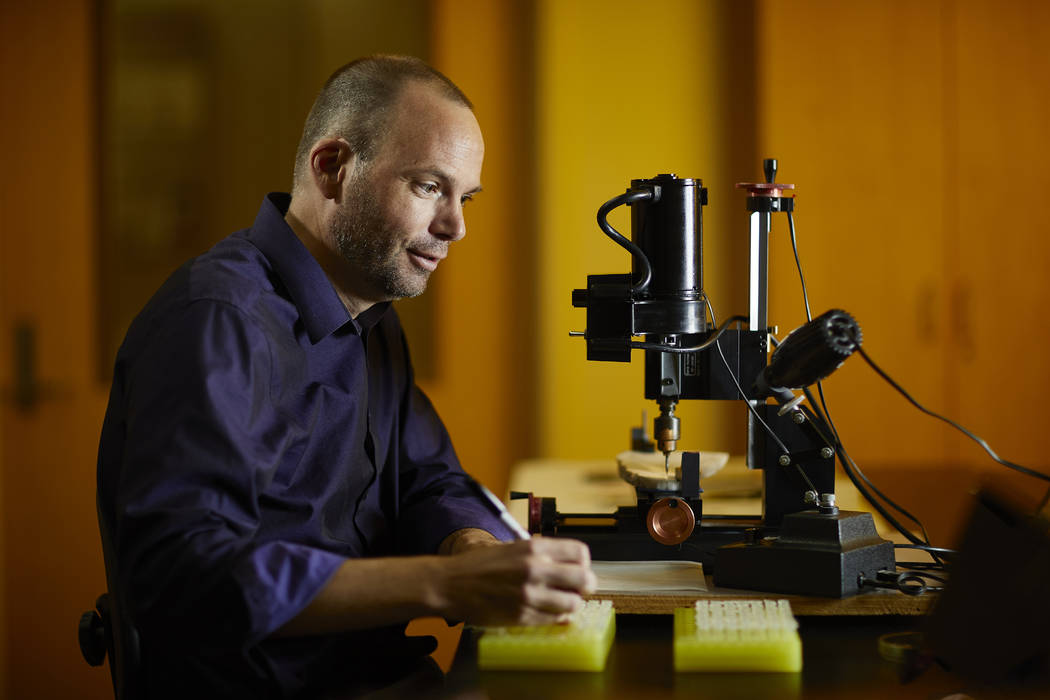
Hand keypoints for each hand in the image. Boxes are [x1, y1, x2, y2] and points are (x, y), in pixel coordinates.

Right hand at [433, 537, 597, 625]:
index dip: (583, 563)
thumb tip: (567, 565)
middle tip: (578, 589)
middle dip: (585, 586)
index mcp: (534, 547)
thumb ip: (540, 554)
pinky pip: (554, 620)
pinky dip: (556, 617)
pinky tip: (547, 611)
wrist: (451, 583)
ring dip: (571, 604)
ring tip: (560, 602)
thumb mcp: (512, 547)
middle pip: (584, 579)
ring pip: (573, 604)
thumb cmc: (478, 566)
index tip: (578, 568)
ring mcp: (529, 595)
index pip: (580, 553)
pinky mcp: (522, 616)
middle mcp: (535, 569)